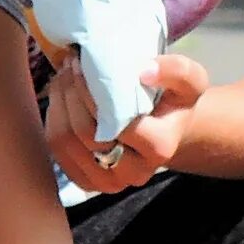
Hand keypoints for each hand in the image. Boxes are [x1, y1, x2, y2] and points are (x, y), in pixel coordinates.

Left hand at [46, 53, 209, 195]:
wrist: (167, 128)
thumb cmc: (175, 100)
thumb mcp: (189, 80)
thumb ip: (176, 70)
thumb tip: (143, 71)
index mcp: (159, 147)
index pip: (114, 121)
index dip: (89, 90)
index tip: (82, 61)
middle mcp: (134, 173)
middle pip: (84, 133)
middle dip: (69, 92)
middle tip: (69, 63)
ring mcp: (108, 183)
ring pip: (65, 142)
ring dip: (58, 103)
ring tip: (63, 77)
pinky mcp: (87, 182)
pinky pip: (57, 151)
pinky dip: (54, 120)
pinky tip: (62, 99)